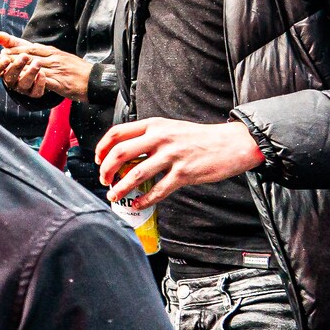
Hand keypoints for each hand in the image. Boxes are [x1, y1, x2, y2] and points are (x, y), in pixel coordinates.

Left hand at [0, 33, 91, 99]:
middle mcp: (54, 58)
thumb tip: (34, 51)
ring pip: (34, 66)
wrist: (97, 81)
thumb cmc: (80, 71)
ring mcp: (58, 70)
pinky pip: (44, 80)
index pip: (31, 47)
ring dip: (18, 66)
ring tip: (5, 67)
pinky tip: (22, 80)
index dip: (16, 46)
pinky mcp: (61, 82)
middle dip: (13, 54)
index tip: (2, 45)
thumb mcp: (64, 58)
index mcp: (54, 52)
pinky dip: (32, 79)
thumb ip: (49, 55)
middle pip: (30, 54)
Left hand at [95, 117, 265, 208]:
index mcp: (154, 125)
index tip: (97, 159)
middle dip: (105, 169)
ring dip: (120, 187)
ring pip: (136, 173)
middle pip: (120, 153)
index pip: (117, 133)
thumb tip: (125, 151)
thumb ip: (149, 136)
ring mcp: (172, 156)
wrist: (231, 143)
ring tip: (113, 195)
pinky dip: (144, 200)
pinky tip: (137, 204)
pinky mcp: (184, 173)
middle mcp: (160, 138)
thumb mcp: (170, 128)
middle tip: (103, 179)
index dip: (102, 147)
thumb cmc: (199, 137)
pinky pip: (158, 190)